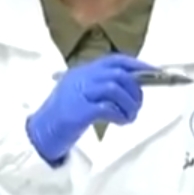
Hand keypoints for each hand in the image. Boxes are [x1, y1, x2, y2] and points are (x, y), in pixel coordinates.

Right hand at [25, 53, 153, 165]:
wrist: (38, 134)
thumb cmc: (61, 117)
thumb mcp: (79, 95)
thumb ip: (100, 88)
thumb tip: (132, 87)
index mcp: (82, 72)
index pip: (114, 60)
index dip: (137, 65)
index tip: (155, 73)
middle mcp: (80, 78)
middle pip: (118, 73)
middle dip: (135, 89)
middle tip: (137, 105)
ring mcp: (78, 93)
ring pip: (115, 87)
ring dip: (129, 104)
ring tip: (129, 117)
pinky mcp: (78, 111)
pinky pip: (107, 107)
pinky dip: (120, 114)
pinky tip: (120, 122)